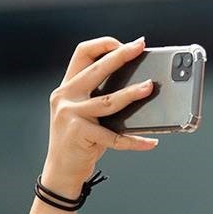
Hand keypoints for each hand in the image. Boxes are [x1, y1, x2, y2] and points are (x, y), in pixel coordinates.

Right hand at [42, 37, 160, 190]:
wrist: (61, 169)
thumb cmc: (80, 139)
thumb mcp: (86, 113)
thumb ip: (101, 98)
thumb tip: (142, 85)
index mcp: (68, 87)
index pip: (82, 54)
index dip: (103, 45)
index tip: (126, 44)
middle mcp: (65, 96)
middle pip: (97, 69)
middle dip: (120, 56)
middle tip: (140, 47)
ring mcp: (70, 114)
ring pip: (108, 100)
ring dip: (132, 94)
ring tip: (150, 87)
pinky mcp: (79, 134)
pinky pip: (114, 136)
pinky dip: (134, 141)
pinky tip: (150, 143)